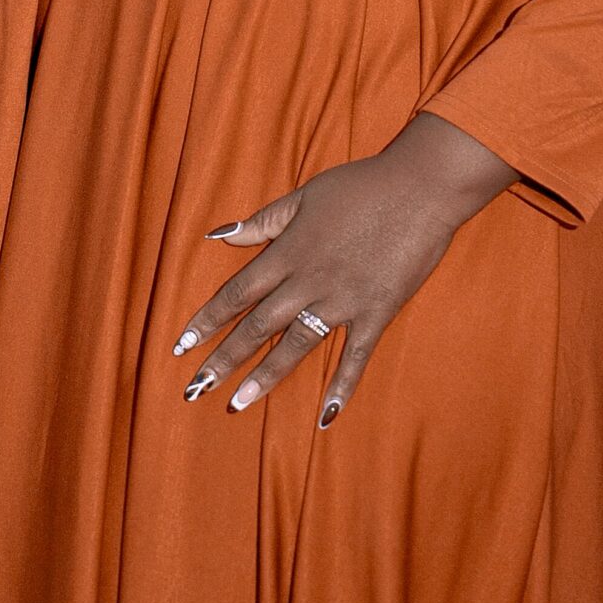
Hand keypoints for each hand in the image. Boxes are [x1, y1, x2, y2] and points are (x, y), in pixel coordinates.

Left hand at [172, 113, 517, 428]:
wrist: (421, 187)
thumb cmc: (361, 185)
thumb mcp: (306, 195)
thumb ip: (263, 220)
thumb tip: (219, 235)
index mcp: (289, 251)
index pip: (238, 292)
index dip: (208, 319)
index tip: (181, 345)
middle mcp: (308, 281)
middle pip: (257, 326)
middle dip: (224, 358)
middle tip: (195, 389)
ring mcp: (343, 301)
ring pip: (295, 346)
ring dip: (265, 376)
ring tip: (237, 404)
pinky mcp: (376, 312)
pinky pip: (355, 357)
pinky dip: (341, 387)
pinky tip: (325, 417)